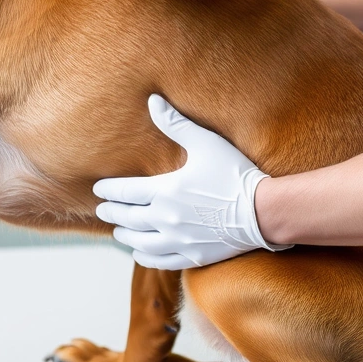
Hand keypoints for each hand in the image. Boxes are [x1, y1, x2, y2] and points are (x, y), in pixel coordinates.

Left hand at [94, 95, 291, 269]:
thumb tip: (153, 100)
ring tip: (118, 233)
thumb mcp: (206, 143)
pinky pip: (161, 261)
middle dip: (113, 213)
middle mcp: (166, 219)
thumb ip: (176, 124)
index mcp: (165, 192)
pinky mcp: (193, 255)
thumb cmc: (235, 174)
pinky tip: (141, 254)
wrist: (263, 211)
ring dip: (125, 237)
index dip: (109, 190)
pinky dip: (146, 257)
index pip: (126, 192)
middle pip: (129, 218)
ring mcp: (179, 241)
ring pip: (141, 243)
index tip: (99, 189)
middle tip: (102, 211)